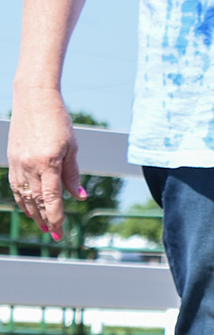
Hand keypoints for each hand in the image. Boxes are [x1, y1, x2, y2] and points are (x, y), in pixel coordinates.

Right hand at [5, 89, 83, 239]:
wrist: (34, 100)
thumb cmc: (58, 122)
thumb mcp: (72, 148)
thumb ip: (73, 174)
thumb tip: (79, 197)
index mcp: (48, 163)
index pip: (52, 199)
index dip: (55, 218)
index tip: (60, 232)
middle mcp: (30, 165)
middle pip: (37, 201)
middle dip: (45, 220)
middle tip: (53, 235)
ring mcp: (18, 162)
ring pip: (24, 195)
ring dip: (32, 213)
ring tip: (42, 226)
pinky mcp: (12, 159)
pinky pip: (15, 185)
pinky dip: (22, 199)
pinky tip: (28, 207)